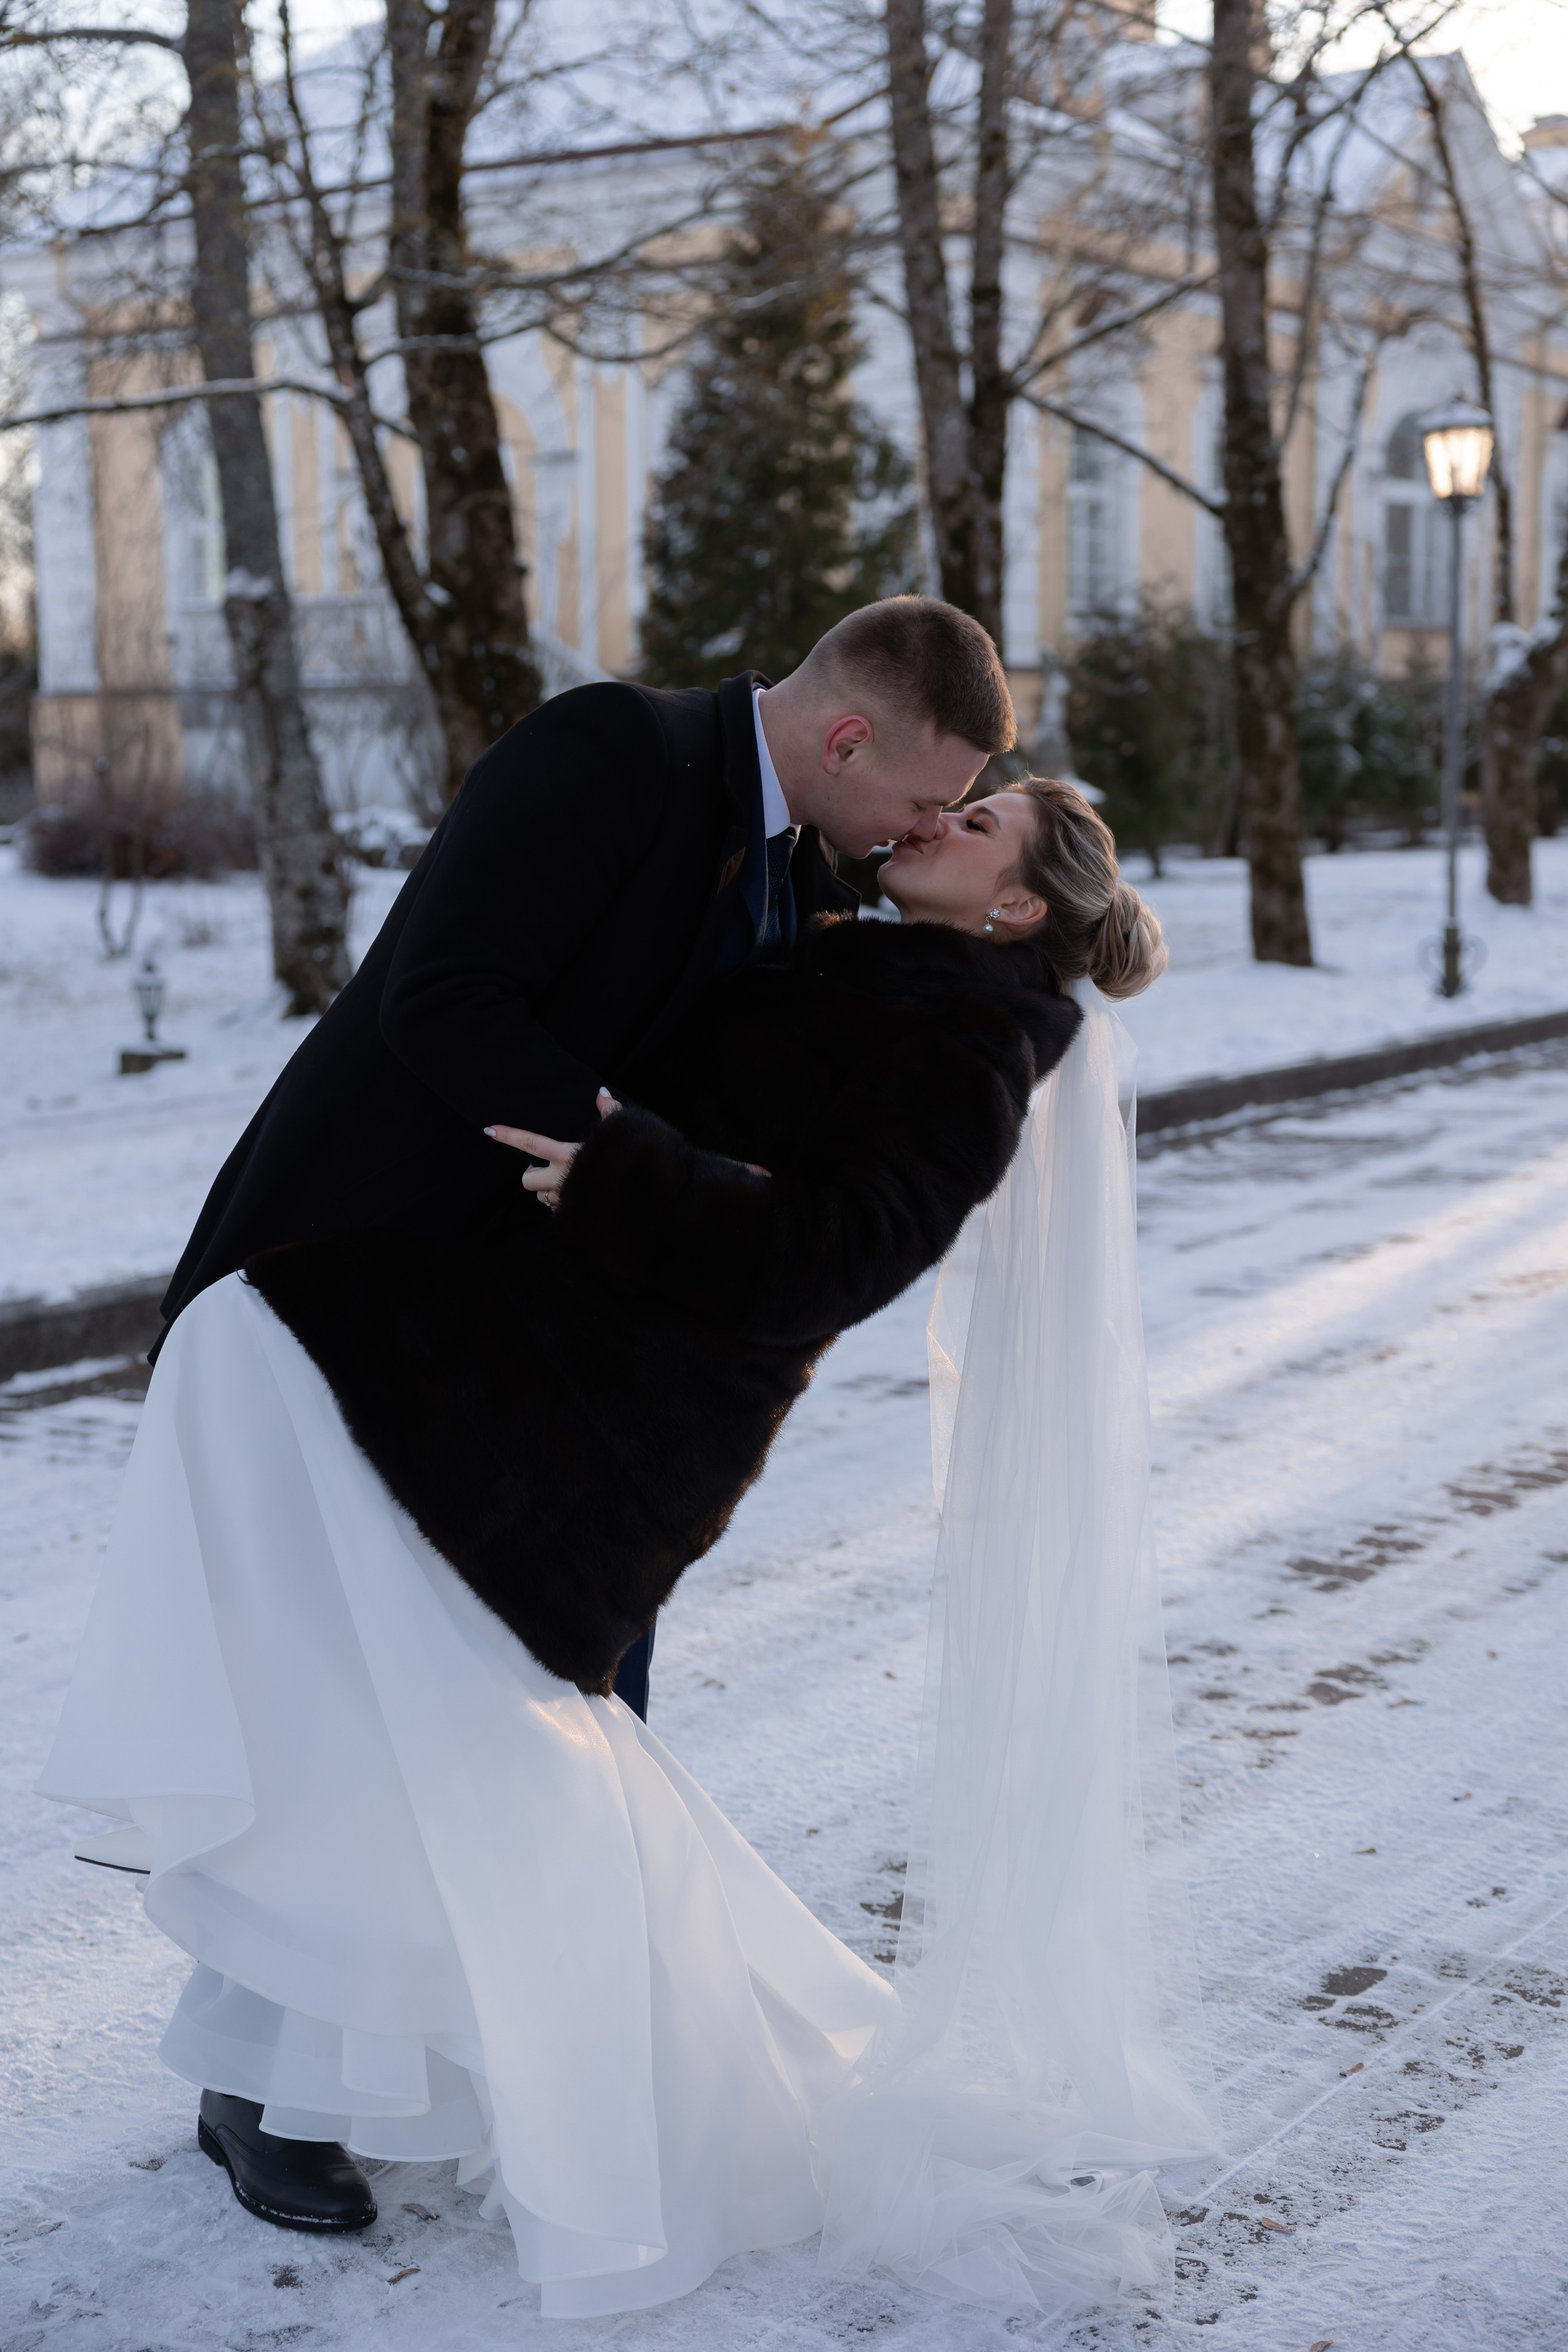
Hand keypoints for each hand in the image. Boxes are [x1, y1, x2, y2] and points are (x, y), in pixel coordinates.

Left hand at [486, 1088, 618, 1210]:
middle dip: (533, 1175)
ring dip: (547, 1191)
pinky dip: (564, 1205)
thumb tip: (602, 1093)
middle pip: (527, 1180)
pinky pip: (558, 1212)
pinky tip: (581, 1198)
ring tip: (567, 1183)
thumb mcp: (621, 1131)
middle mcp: (561, 1178)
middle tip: (546, 1169)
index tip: (489, 1130)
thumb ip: (609, 1111)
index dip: (509, 1136)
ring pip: (541, 1198)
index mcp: (568, 1155)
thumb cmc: (631, 1159)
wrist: (646, 1196)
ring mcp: (566, 1200)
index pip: (530, 1144)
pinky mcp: (574, 1216)